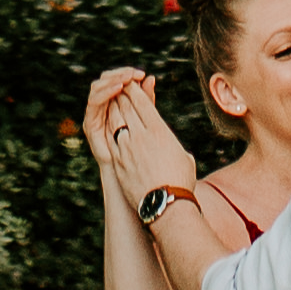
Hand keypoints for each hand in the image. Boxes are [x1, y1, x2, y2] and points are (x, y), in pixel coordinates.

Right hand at [82, 65, 152, 176]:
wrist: (133, 177)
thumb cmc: (145, 151)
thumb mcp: (148, 121)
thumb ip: (147, 100)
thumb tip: (152, 78)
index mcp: (118, 104)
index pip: (119, 80)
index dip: (129, 74)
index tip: (143, 74)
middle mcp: (104, 107)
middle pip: (106, 80)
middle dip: (120, 74)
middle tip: (135, 74)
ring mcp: (96, 115)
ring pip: (98, 87)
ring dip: (112, 80)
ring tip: (126, 80)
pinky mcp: (91, 124)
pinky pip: (94, 103)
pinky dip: (105, 93)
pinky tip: (118, 89)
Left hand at [103, 85, 195, 219]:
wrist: (165, 205)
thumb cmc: (180, 182)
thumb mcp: (183, 156)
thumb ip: (173, 146)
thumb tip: (175, 148)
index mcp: (159, 131)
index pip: (143, 103)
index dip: (136, 91)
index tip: (132, 85)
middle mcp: (140, 135)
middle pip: (126, 107)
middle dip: (122, 95)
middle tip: (119, 88)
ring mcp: (126, 148)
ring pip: (115, 120)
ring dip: (113, 108)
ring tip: (113, 102)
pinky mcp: (117, 161)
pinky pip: (109, 138)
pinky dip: (108, 127)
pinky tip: (107, 124)